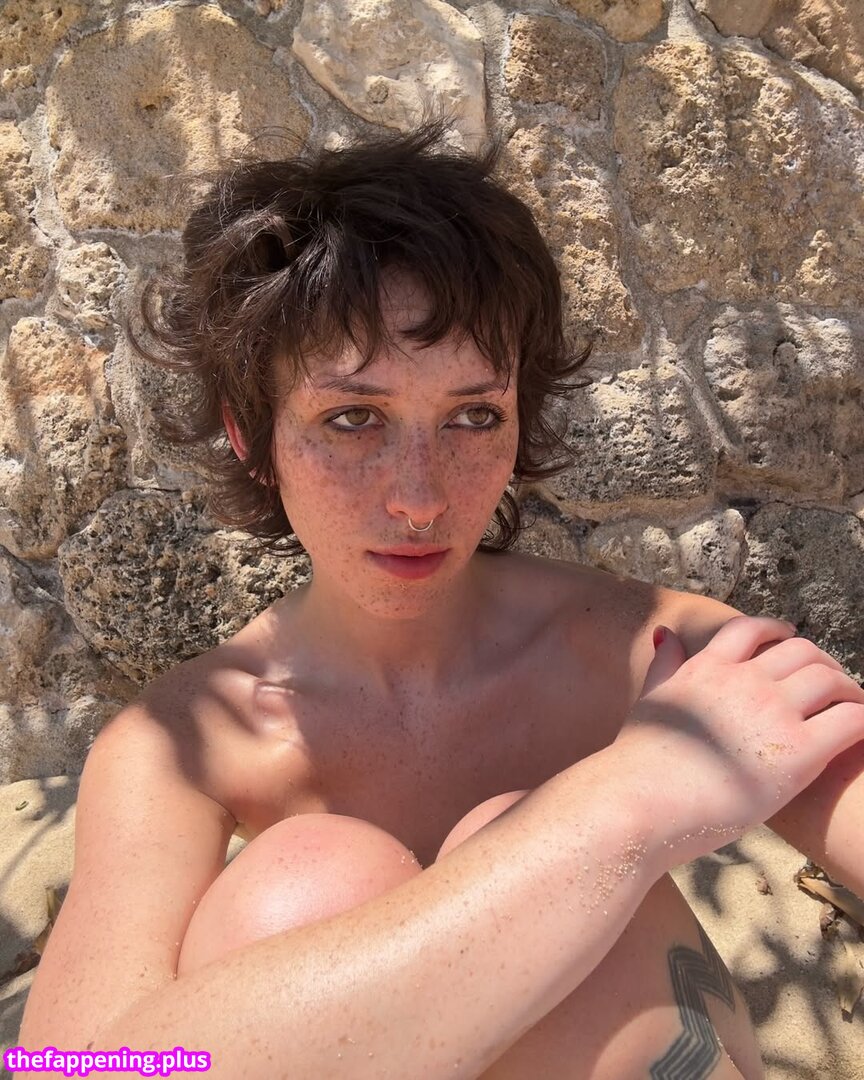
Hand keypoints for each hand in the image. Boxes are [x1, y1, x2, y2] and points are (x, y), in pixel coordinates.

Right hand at [615, 616, 863, 861]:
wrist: (638, 800)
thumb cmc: (638, 761)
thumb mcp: (650, 700)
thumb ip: (664, 665)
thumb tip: (666, 634)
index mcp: (708, 666)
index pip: (751, 629)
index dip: (776, 630)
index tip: (791, 639)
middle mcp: (743, 680)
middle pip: (801, 651)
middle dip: (822, 662)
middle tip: (833, 682)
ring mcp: (772, 711)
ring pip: (831, 680)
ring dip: (849, 689)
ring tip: (854, 706)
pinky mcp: (797, 751)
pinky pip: (849, 721)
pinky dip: (863, 720)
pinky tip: (862, 733)